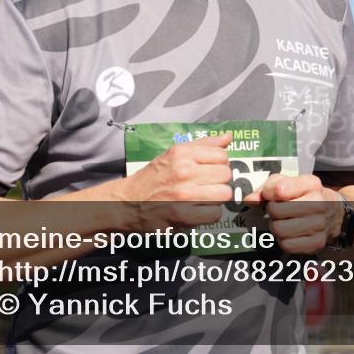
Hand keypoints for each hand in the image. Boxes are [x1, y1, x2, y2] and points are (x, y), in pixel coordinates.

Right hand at [110, 133, 232, 230]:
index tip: (210, 170)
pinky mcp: (183, 216)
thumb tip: (227, 137)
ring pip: (224, 194)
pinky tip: (198, 211)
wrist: (126, 202)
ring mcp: (184, 194)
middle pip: (226, 175)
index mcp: (182, 153)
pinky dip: (209, 215)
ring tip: (203, 198)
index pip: (222, 155)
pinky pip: (215, 214)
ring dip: (216, 198)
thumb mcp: (174, 154)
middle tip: (207, 186)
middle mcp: (184, 171)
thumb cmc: (153, 178)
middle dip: (220, 181)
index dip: (220, 164)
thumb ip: (202, 145)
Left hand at [244, 174, 343, 253]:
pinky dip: (284, 240)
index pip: (280, 189)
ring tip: (285, 221)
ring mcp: (320, 225)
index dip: (269, 193)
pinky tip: (290, 233)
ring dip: (277, 226)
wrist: (335, 214)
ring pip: (279, 230)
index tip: (272, 196)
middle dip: (273, 211)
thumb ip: (267, 188)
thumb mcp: (289, 183)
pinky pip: (287, 245)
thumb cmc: (305, 195)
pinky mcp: (317, 243)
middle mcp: (319, 203)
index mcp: (311, 184)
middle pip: (276, 211)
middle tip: (279, 210)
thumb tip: (249, 200)